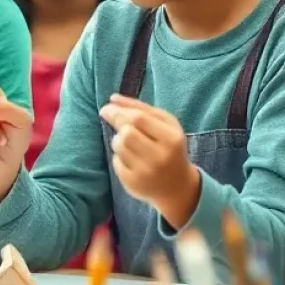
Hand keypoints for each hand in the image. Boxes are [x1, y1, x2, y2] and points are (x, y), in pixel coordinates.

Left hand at [99, 94, 199, 225]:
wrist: (177, 185)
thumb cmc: (169, 146)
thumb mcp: (165, 124)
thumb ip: (140, 108)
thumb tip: (113, 98)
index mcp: (172, 138)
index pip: (139, 119)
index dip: (120, 111)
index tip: (107, 106)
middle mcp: (160, 157)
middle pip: (127, 133)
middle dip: (117, 123)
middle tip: (110, 116)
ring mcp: (147, 172)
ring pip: (119, 146)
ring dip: (118, 140)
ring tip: (128, 143)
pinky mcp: (134, 184)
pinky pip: (116, 162)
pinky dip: (119, 157)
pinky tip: (130, 159)